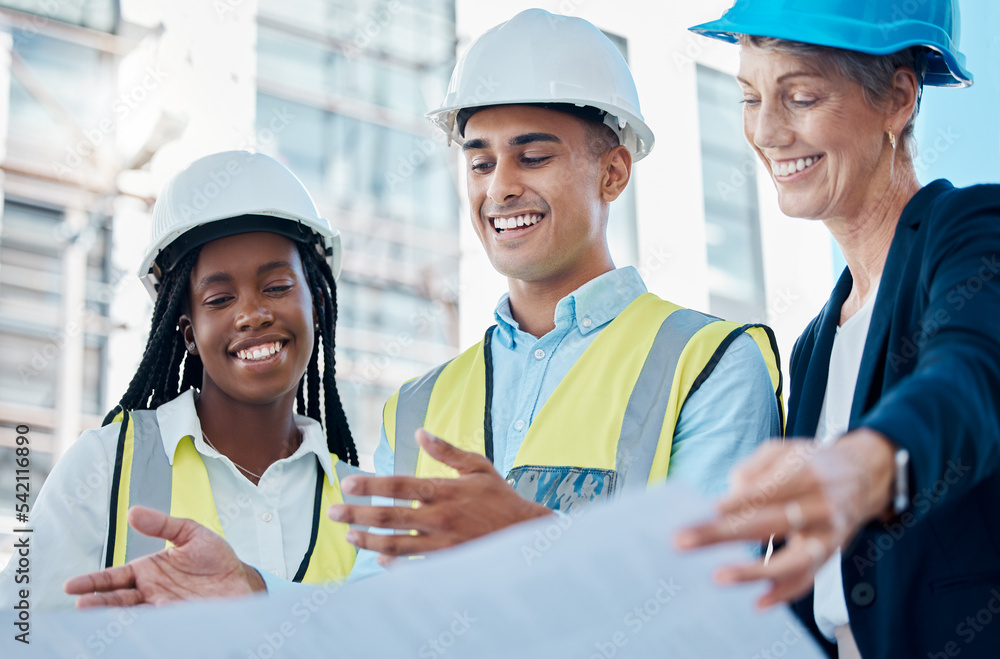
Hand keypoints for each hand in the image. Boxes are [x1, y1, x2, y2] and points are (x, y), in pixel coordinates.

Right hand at [64, 506, 264, 607]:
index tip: (71, 587)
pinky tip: (136, 623)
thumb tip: (133, 512)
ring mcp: (163, 608)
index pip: (114, 578)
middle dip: (99, 603)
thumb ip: (163, 524)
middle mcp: (150, 592)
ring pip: (134, 614)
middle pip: (118, 599)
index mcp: (148, 571)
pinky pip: (158, 624)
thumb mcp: (190, 533)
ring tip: (98, 618)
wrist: (241, 580)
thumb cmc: (215, 558)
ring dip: (117, 617)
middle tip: (81, 606)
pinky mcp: (179, 620)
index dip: (93, 582)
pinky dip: (146, 624)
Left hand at [329, 429, 552, 561]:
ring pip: (396, 543)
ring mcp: (442, 543)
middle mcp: (439, 517)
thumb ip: (447, 452)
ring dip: (368, 539)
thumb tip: (420, 432)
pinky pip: (414, 565)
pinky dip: (395, 563)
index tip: (347, 484)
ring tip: (349, 536)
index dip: (370, 485)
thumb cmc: (500, 497)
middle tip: (333, 512)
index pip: (399, 485)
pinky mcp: (448, 562)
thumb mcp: (478, 467)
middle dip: (357, 513)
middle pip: (389, 515)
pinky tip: (379, 559)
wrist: (526, 533)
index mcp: (444, 490)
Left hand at [674, 429, 895, 608]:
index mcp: (807, 473)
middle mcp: (821, 506)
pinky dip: (783, 594)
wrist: (864, 476)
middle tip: (685, 541)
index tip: (711, 510)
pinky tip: (757, 602)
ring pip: (793, 560)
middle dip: (725, 534)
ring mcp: (828, 535)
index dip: (742, 500)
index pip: (772, 489)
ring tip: (719, 576)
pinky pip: (807, 580)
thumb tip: (730, 497)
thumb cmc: (812, 462)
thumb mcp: (784, 449)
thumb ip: (755, 467)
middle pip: (771, 522)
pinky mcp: (829, 556)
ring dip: (754, 571)